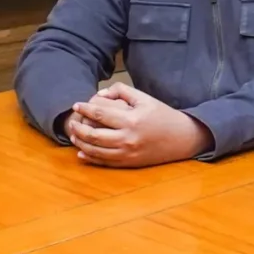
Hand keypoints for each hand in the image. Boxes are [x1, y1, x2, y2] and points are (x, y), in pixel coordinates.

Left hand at [65, 82, 211, 167]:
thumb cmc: (162, 115)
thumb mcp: (144, 98)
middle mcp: (127, 138)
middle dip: (78, 129)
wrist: (181, 138)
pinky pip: (105, 162)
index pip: (99, 114)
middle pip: (93, 135)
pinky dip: (91, 158)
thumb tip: (100, 94)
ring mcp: (127, 153)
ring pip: (96, 151)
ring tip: (74, 137)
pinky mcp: (129, 163)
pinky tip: (82, 153)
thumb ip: (122, 91)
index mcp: (131, 120)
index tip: (76, 105)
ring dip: (81, 144)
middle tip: (71, 123)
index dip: (84, 109)